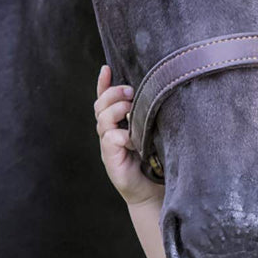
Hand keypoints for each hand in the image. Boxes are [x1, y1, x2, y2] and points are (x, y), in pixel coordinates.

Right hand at [95, 65, 163, 206]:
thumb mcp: (152, 129)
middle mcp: (109, 132)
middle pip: (100, 105)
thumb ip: (147, 113)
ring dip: (116, 109)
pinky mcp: (110, 158)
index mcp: (117, 122)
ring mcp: (107, 145)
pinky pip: (111, 138)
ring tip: (130, 108)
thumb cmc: (155, 157)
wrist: (153, 189)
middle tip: (130, 91)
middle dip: (113, 93)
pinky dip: (123, 134)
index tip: (106, 67)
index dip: (103, 83)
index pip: (104, 98)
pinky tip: (134, 138)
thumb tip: (158, 89)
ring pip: (103, 119)